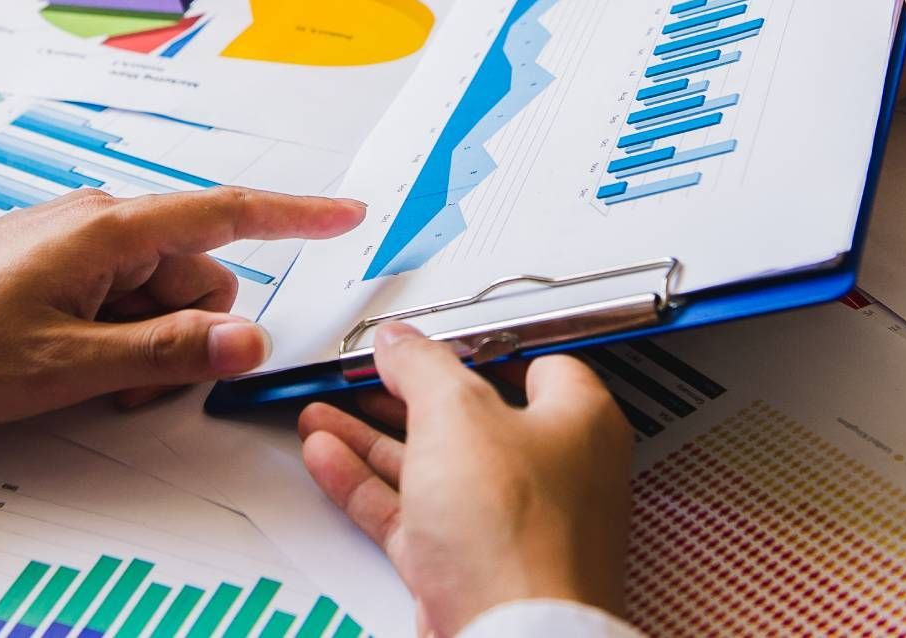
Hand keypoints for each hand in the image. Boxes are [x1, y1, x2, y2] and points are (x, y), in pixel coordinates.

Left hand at [0, 188, 366, 422]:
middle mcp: (102, 222)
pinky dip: (117, 334)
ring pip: (159, 292)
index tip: (348, 213)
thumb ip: (164, 352)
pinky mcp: (59, 261)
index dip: (296, 214)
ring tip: (88, 381)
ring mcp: (78, 241)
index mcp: (110, 230)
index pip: (227, 213)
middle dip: (189, 332)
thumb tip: (246, 341)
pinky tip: (72, 365)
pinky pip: (120, 295)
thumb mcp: (65, 366)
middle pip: (196, 272)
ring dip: (148, 342)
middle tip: (132, 386)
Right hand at [299, 326, 631, 636]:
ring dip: (373, 436)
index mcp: (578, 422)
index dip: (472, 345)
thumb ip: (423, 367)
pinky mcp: (470, 566)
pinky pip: (412, 512)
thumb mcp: (458, 415)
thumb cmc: (521, 540)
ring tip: (326, 412)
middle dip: (407, 394)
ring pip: (433, 465)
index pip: (530, 361)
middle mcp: (552, 473)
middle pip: (470, 416)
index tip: (424, 338)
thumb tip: (403, 343)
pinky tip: (330, 459)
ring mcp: (510, 525)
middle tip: (366, 376)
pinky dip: (368, 484)